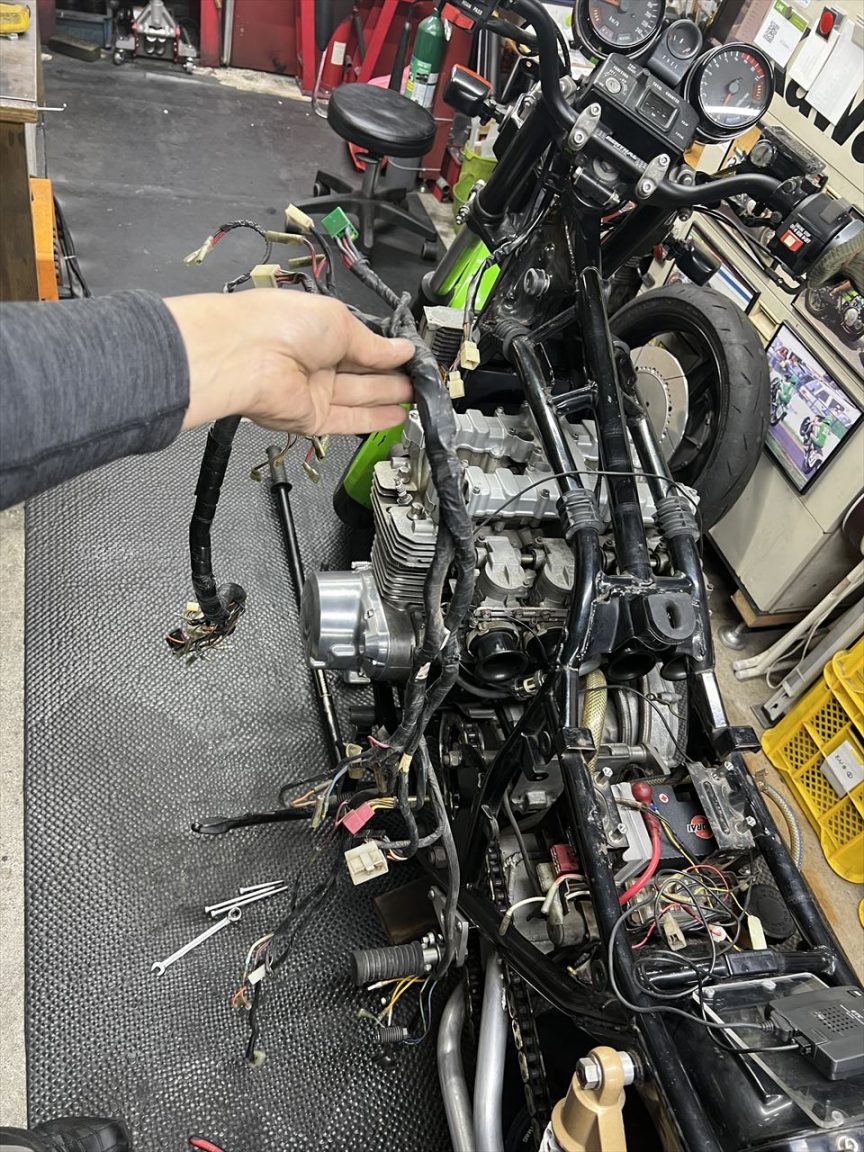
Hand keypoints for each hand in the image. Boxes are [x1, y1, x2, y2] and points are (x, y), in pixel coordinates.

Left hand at [166, 291, 414, 434]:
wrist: (246, 356)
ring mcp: (313, 391)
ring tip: (418, 396)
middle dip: (394, 375)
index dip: (389, 350)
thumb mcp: (340, 322)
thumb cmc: (282, 324)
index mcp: (319, 330)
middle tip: (422, 378)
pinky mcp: (311, 418)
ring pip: (359, 397)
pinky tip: (397, 415)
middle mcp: (316, 361)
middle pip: (363, 372)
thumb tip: (401, 349)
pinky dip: (373, 419)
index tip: (414, 356)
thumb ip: (374, 344)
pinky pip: (347, 420)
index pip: (362, 344)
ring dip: (389, 397)